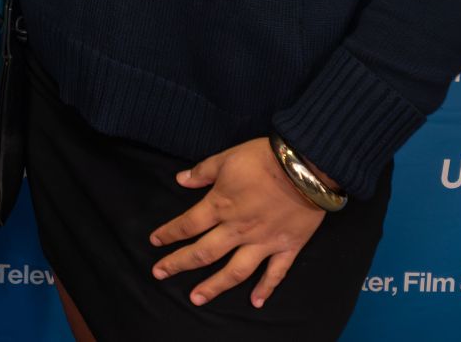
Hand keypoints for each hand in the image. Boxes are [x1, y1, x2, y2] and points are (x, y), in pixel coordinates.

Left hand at [147, 138, 327, 308]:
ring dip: (214, 286)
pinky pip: (275, 273)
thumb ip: (203, 172)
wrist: (305, 167)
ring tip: (196, 299)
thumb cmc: (263, 158)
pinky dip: (266, 289)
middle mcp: (238, 229)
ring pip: (234, 271)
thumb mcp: (226, 158)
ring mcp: (263, 242)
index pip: (187, 225)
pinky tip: (256, 302)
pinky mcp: (287, 247)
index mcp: (220, 206)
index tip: (154, 242)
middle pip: (203, 253)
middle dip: (178, 264)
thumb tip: (179, 180)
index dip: (169, 233)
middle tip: (159, 274)